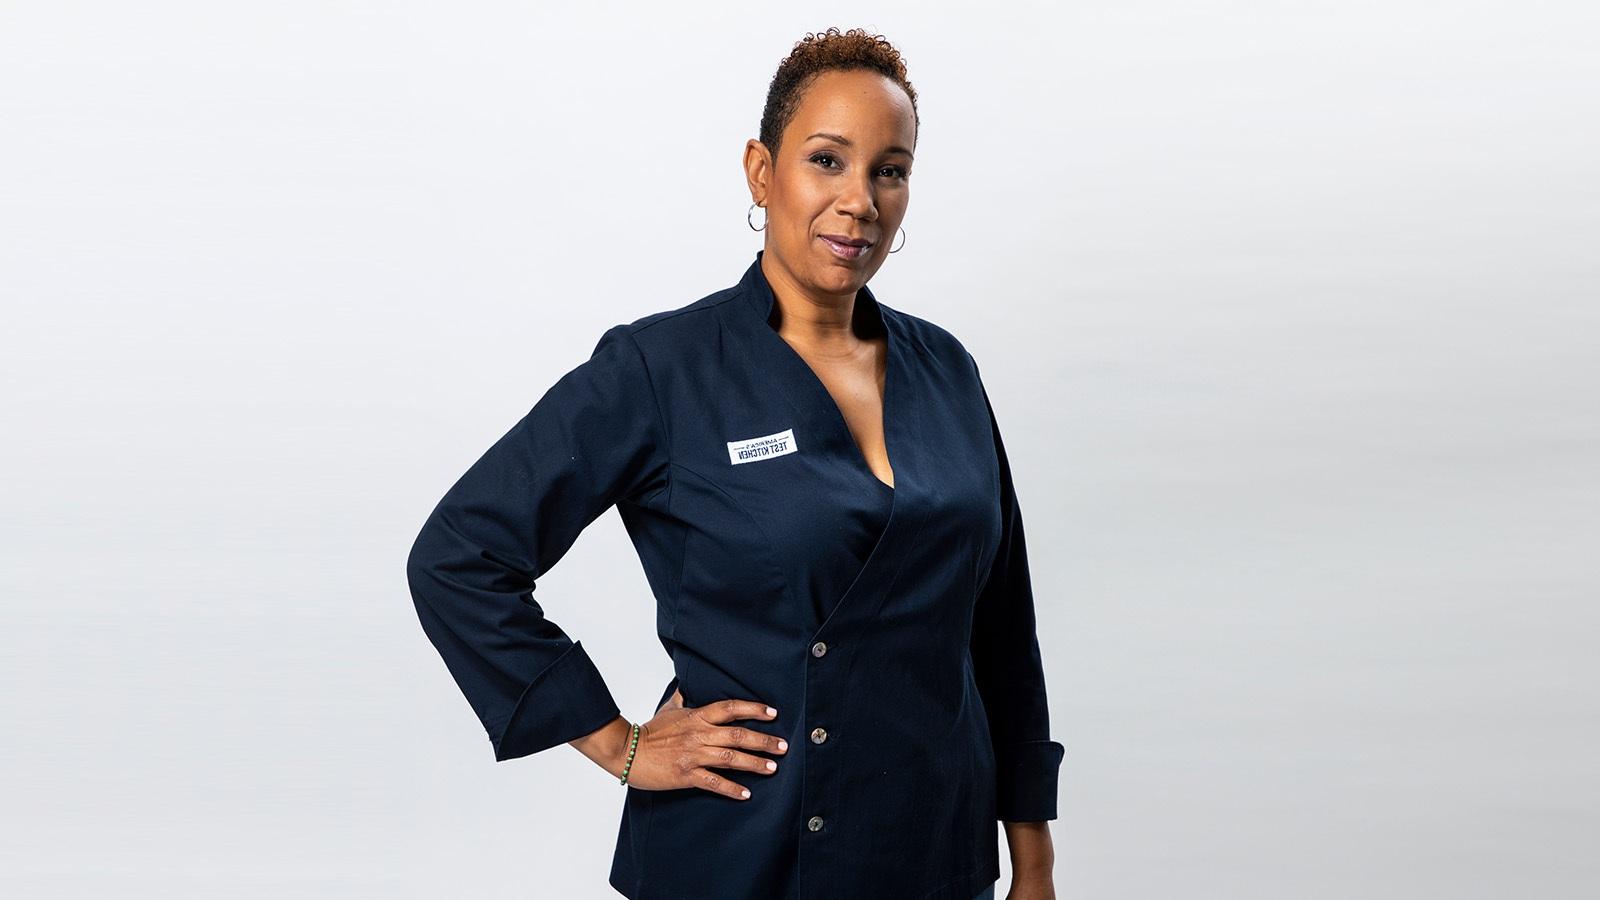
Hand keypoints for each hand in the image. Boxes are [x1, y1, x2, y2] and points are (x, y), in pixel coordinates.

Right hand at [621, 690, 787, 799]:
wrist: (627, 751)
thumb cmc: (649, 731)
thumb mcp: (669, 709)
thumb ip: (683, 699)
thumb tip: (689, 687)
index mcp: (696, 716)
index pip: (730, 708)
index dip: (753, 709)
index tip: (772, 713)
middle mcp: (699, 734)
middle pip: (738, 735)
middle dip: (764, 741)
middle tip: (783, 746)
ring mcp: (693, 755)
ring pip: (731, 758)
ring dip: (754, 764)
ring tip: (773, 768)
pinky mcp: (686, 775)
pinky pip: (714, 782)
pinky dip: (731, 788)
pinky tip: (746, 793)